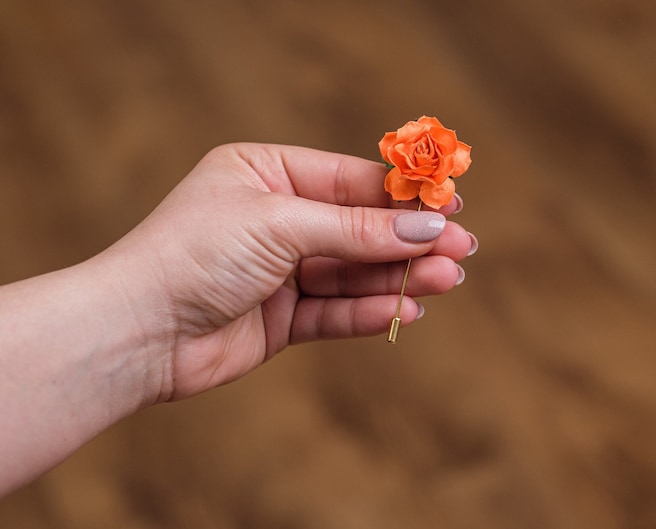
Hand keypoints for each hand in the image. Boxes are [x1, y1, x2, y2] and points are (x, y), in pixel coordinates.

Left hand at [106, 144, 474, 400]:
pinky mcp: (281, 318)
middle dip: (409, 240)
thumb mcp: (280, 224)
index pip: (351, 180)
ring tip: (447, 280)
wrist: (136, 331)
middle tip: (463, 250)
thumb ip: (356, 229)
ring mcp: (279, 271)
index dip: (403, 196)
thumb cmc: (193, 254)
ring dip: (399, 276)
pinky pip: (334, 312)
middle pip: (359, 228)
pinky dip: (369, 311)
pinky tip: (406, 309)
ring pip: (353, 272)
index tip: (451, 205)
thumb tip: (425, 228)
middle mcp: (276, 219)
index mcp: (267, 173)